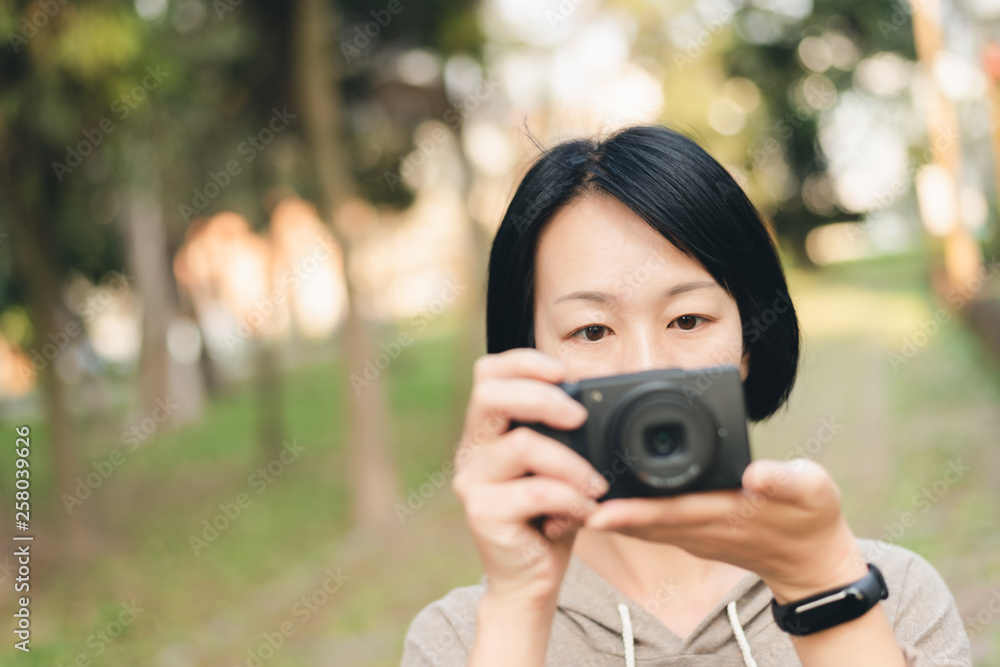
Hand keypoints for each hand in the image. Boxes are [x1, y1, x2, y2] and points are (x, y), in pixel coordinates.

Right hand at [451, 349, 608, 605]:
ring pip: (521, 444)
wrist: (531, 581)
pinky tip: (586, 511)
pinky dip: (571, 497)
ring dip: (571, 462)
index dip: (524, 362)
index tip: (563, 372)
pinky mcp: (482, 513)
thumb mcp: (560, 466)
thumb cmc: (549, 518)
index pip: (488, 373)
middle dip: (542, 398)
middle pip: (489, 393)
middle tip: (580, 418)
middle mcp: (472, 449)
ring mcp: (472, 481)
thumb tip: (601, 400)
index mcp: (488, 430)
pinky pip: (535, 490)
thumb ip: (566, 434)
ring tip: (596, 485)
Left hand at [583, 458, 867, 601]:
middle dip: (602, 510)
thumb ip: (785, 480)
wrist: (812, 560)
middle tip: (561, 497)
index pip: (671, 512)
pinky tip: (597, 496)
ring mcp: (691, 531)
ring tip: (565, 494)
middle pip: (641, 520)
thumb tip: (756, 473)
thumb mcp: (812, 490)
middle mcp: (699, 525)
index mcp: (724, 513)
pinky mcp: (688, 528)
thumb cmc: (812, 518)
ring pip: (639, 522)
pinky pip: (647, 522)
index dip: (634, 511)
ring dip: (605, 512)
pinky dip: (622, 512)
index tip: (599, 508)